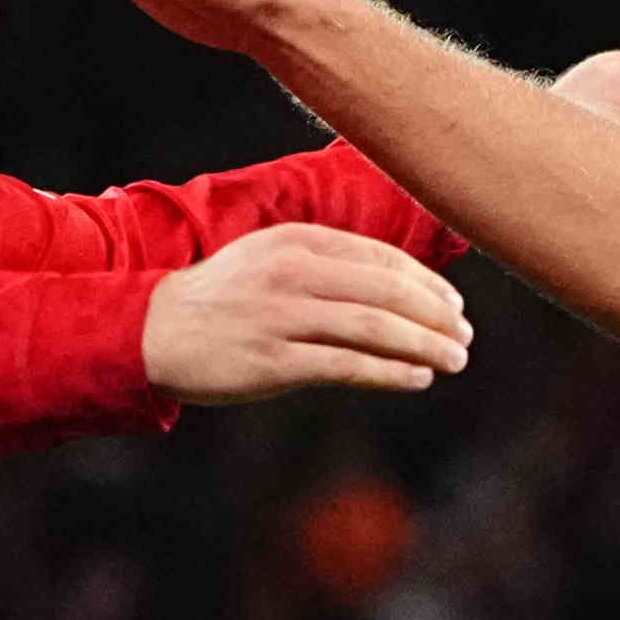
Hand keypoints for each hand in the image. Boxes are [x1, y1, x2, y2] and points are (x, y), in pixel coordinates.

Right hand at [144, 221, 474, 403]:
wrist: (154, 329)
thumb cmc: (224, 298)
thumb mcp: (272, 258)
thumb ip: (328, 263)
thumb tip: (398, 285)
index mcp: (298, 242)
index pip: (382, 259)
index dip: (428, 284)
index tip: (455, 307)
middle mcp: (293, 273)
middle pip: (386, 292)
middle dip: (436, 316)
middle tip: (465, 337)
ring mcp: (282, 317)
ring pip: (373, 328)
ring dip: (424, 345)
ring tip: (454, 359)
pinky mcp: (273, 361)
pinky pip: (346, 365)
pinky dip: (389, 371)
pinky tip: (418, 378)